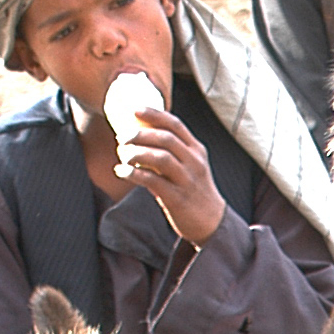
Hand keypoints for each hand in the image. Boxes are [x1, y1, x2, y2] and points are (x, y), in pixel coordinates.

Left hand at [117, 105, 227, 245]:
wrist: (213, 223)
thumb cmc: (194, 190)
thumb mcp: (190, 166)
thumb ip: (171, 151)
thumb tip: (137, 136)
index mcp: (197, 151)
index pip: (175, 125)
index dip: (154, 114)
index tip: (134, 110)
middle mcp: (194, 163)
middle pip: (165, 138)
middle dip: (140, 134)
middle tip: (122, 137)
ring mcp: (187, 180)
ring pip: (160, 158)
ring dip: (136, 153)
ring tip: (123, 155)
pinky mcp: (178, 198)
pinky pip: (152, 181)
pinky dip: (133, 173)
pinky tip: (121, 171)